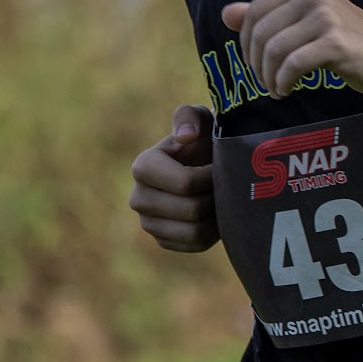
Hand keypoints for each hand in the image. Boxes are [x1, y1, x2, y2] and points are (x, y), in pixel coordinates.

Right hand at [128, 104, 217, 252]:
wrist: (202, 167)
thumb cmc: (202, 139)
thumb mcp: (199, 119)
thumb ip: (191, 117)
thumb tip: (185, 137)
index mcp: (143, 166)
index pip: (185, 183)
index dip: (211, 177)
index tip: (220, 167)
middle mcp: (138, 198)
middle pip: (191, 209)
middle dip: (214, 197)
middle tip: (224, 185)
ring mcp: (148, 223)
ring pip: (194, 231)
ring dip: (215, 217)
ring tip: (220, 199)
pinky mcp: (162, 241)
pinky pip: (194, 245)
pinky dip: (211, 233)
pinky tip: (214, 215)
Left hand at [223, 0, 362, 102]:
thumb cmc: (346, 41)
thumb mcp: (304, 22)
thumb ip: (266, 16)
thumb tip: (226, 13)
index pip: (254, 12)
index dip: (246, 43)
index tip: (255, 64)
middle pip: (260, 32)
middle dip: (255, 63)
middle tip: (265, 82)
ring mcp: (325, 15)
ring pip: (273, 50)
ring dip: (268, 76)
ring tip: (277, 88)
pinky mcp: (335, 41)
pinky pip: (292, 65)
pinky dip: (283, 82)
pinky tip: (288, 90)